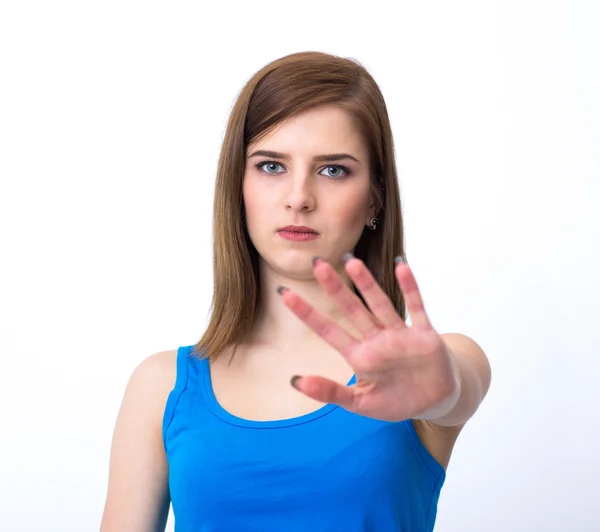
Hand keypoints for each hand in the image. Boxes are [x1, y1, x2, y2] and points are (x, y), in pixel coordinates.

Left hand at [277, 254, 460, 422]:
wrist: (436, 401)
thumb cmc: (396, 401)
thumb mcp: (361, 403)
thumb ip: (331, 392)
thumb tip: (295, 381)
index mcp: (360, 356)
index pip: (328, 331)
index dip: (307, 313)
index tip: (284, 294)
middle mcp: (377, 340)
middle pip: (352, 309)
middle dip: (335, 288)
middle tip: (317, 263)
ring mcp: (400, 335)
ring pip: (380, 304)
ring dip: (367, 284)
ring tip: (351, 262)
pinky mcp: (425, 335)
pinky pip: (417, 307)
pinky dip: (410, 288)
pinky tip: (400, 266)